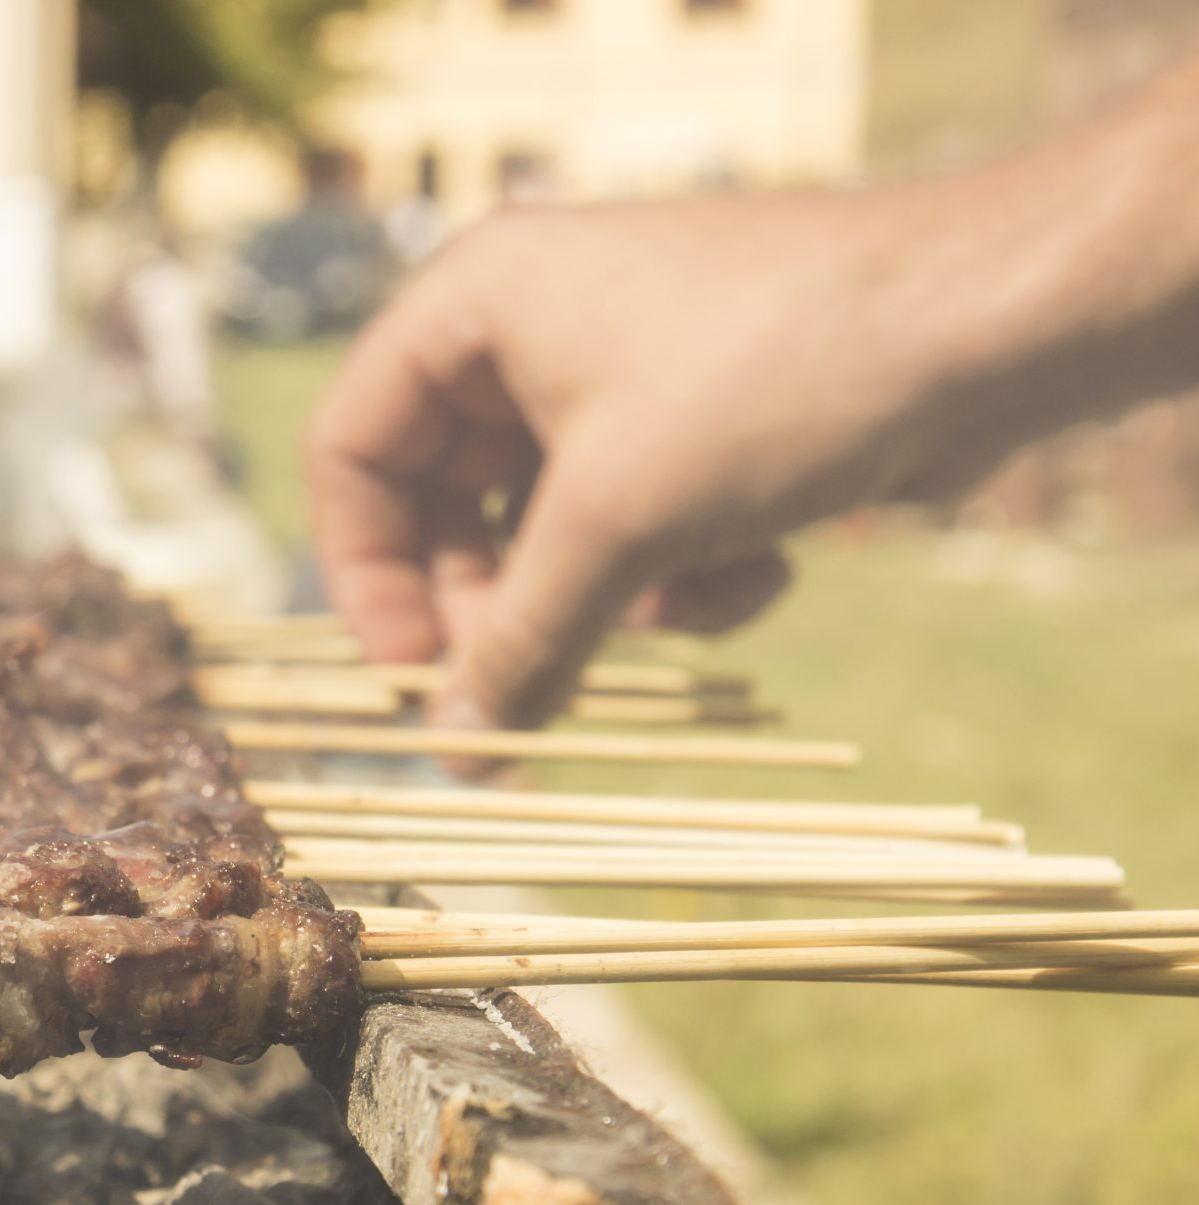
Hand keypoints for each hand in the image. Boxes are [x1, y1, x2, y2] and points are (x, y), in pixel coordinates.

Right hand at [304, 188, 1017, 732]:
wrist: (991, 324)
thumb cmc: (774, 381)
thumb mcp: (618, 524)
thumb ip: (517, 645)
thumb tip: (449, 761)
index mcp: (475, 307)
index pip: (350, 450)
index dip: (367, 572)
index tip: (414, 672)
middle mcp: (530, 330)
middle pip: (446, 505)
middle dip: (500, 605)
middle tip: (530, 687)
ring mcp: (617, 375)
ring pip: (548, 532)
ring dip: (606, 598)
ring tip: (677, 608)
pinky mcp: (697, 422)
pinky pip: (636, 526)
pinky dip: (685, 572)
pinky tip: (760, 571)